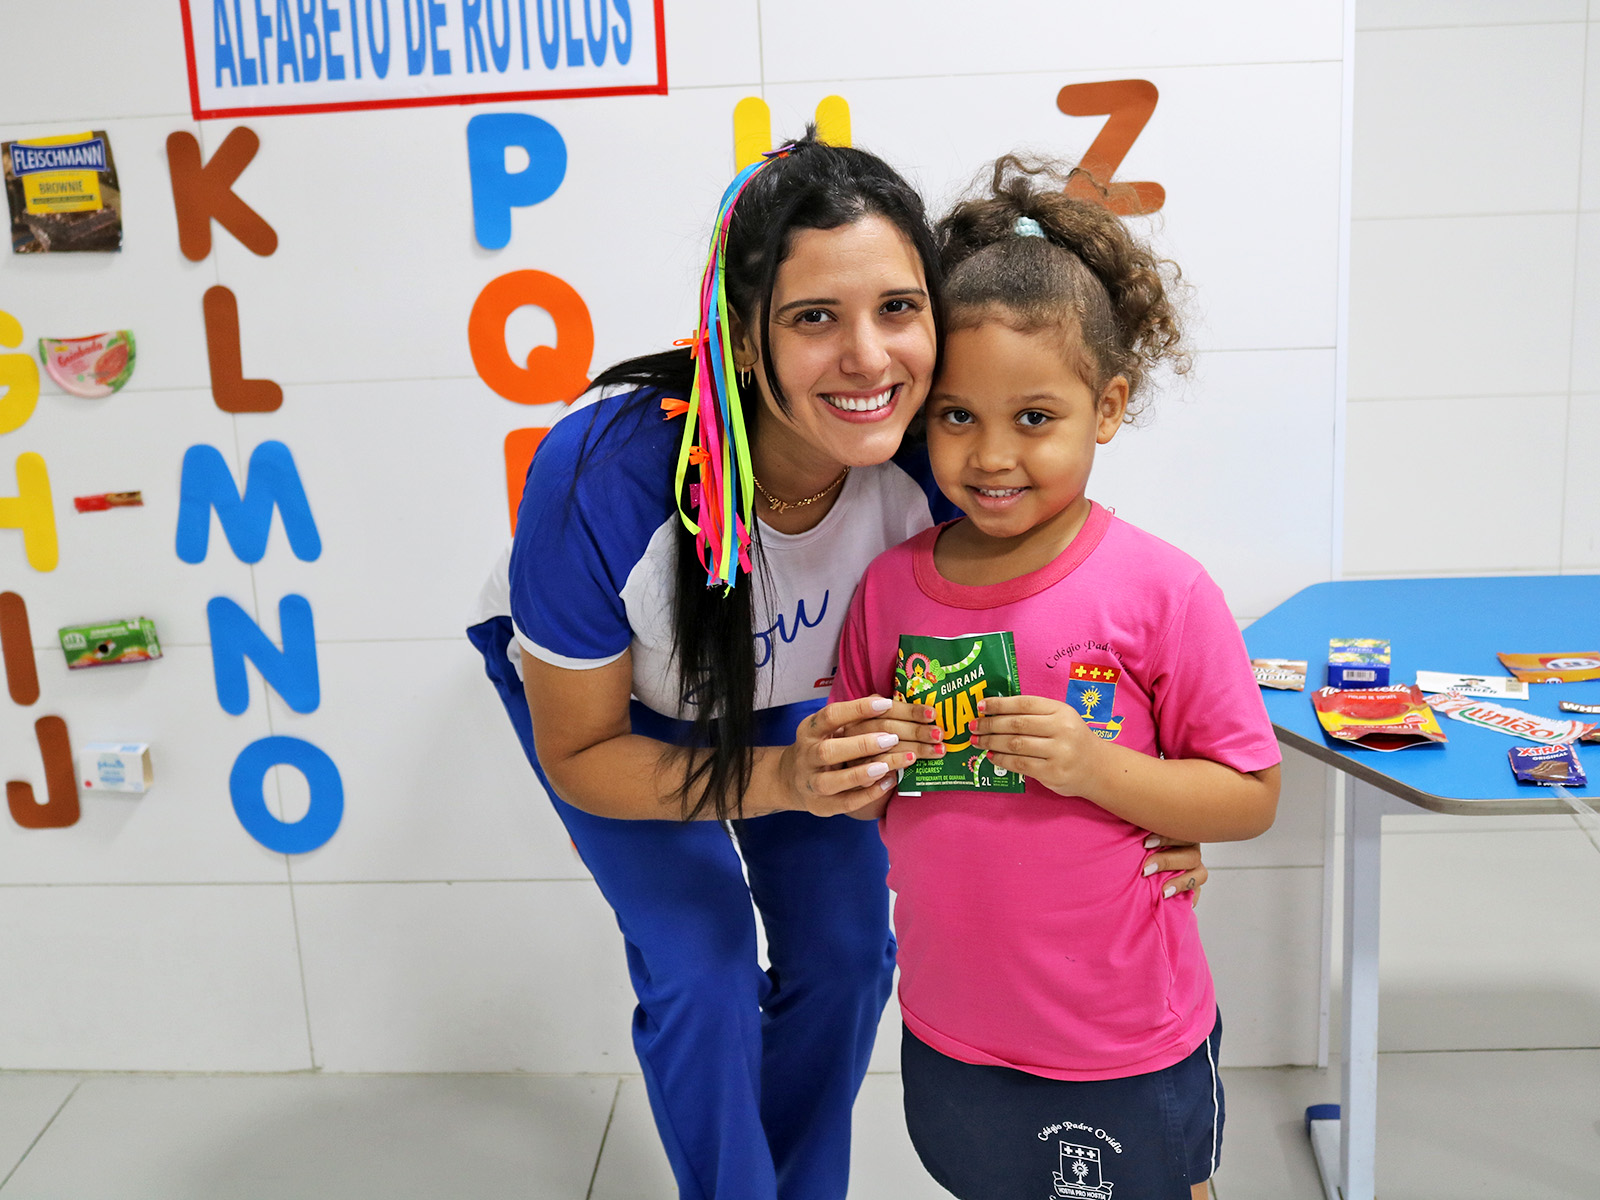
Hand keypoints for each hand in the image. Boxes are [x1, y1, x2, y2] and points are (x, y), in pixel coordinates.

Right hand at [772, 696, 926, 816]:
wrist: (791, 780)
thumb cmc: (821, 747)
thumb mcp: (829, 728)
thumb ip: (853, 717)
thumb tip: (884, 702)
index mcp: (809, 731)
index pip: (830, 716)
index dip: (857, 709)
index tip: (886, 704)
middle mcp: (806, 756)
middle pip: (827, 751)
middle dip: (861, 745)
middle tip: (891, 739)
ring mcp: (811, 783)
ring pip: (831, 781)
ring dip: (860, 773)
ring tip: (888, 766)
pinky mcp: (821, 806)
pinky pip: (844, 803)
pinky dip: (868, 795)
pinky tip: (889, 783)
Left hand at [968, 695, 1104, 798]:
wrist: (1098, 768)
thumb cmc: (1073, 740)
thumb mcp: (1061, 719)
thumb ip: (1035, 715)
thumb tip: (994, 713)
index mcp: (1061, 711)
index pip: (1024, 704)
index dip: (999, 704)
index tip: (981, 706)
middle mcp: (1062, 729)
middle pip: (1017, 724)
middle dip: (990, 725)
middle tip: (972, 726)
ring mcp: (1058, 752)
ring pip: (1016, 744)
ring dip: (991, 742)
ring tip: (976, 741)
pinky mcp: (1053, 772)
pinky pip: (1020, 764)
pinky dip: (1002, 760)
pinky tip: (991, 756)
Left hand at [1141, 834, 1208, 907]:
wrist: (1138, 863)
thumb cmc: (1139, 844)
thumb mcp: (1140, 834)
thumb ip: (1139, 831)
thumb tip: (1122, 817)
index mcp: (1180, 832)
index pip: (1180, 833)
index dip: (1165, 838)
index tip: (1145, 843)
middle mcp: (1190, 849)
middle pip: (1191, 855)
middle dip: (1167, 862)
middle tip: (1146, 870)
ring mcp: (1194, 868)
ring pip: (1200, 874)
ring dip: (1181, 883)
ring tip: (1163, 891)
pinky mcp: (1193, 885)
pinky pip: (1197, 892)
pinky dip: (1190, 898)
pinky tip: (1178, 903)